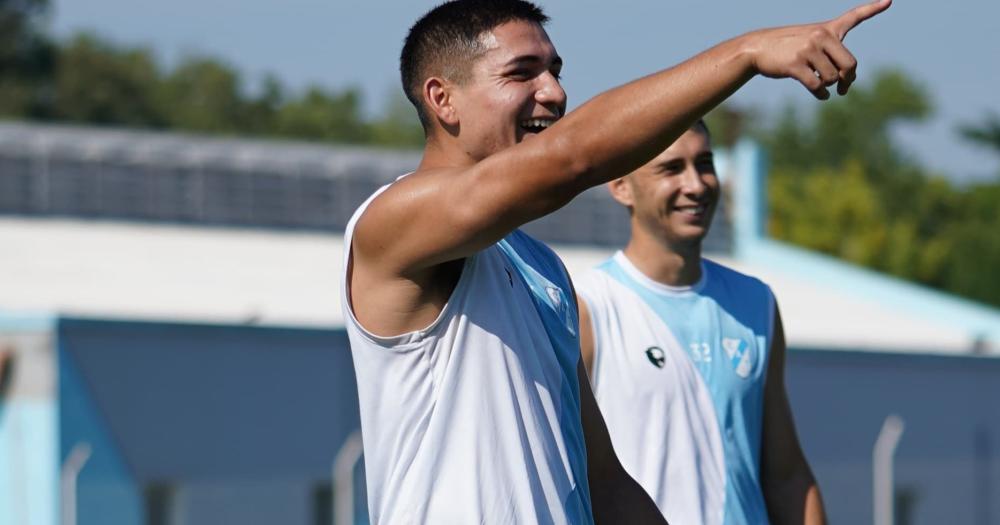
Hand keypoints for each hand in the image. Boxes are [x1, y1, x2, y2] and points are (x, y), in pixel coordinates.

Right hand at [747, 0, 890, 98]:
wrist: (757, 48)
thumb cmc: (787, 48)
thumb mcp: (809, 42)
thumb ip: (829, 57)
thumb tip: (842, 85)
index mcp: (826, 29)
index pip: (853, 17)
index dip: (872, 8)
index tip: (889, 1)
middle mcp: (820, 36)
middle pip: (849, 64)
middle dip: (848, 79)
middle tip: (844, 87)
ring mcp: (807, 50)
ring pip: (832, 78)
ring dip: (829, 87)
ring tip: (823, 87)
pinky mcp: (795, 65)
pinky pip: (817, 85)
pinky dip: (822, 94)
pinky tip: (821, 95)